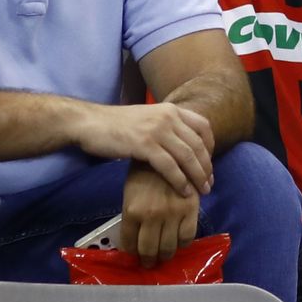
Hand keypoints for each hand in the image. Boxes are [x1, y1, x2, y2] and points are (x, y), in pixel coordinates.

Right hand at [77, 101, 214, 195]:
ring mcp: (157, 130)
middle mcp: (168, 117)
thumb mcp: (147, 118)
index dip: (211, 147)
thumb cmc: (116, 125)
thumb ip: (165, 127)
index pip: (203, 126)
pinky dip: (180, 181)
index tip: (209, 164)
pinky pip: (170, 166)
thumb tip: (181, 145)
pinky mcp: (145, 145)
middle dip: (207, 167)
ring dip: (198, 176)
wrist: (90, 123)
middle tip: (209, 184)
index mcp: (171, 109)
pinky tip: (184, 192)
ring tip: (202, 191)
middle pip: (198, 144)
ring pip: (188, 156)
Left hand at [120, 163, 200, 266]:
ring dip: (165, 255)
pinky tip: (179, 241)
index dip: (130, 253)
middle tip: (149, 262)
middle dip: (147, 260)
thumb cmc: (144, 171)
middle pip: (149, 250)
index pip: (129, 243)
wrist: (167, 149)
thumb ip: (132, 215)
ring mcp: (172, 213)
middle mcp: (151, 215)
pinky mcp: (190, 209)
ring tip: (163, 255)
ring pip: (169, 247)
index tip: (133, 256)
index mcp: (132, 210)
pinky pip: (188, 236)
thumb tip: (133, 239)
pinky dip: (183, 244)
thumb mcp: (130, 192)